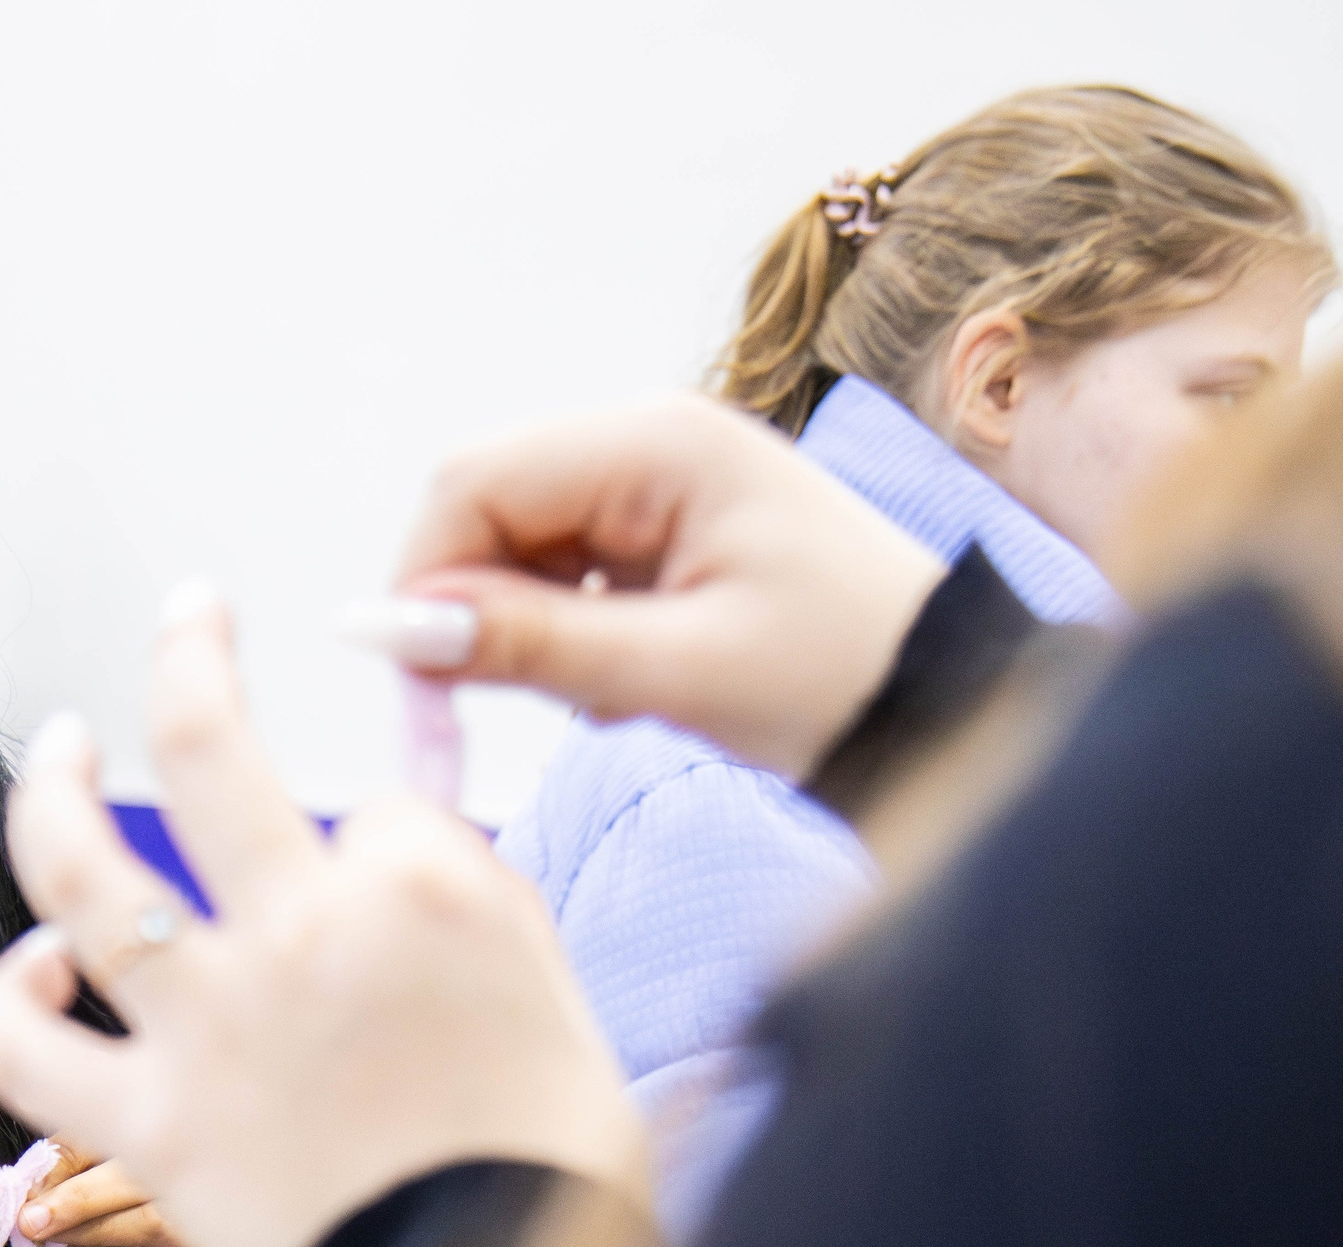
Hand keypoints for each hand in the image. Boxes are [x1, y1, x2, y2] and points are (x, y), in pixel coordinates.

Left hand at [0, 593, 646, 1246]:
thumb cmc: (547, 1164)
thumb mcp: (544, 973)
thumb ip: (465, 853)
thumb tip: (418, 739)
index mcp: (423, 886)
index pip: (374, 797)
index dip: (375, 819)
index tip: (371, 839)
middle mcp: (302, 928)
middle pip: (203, 741)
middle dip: (188, 649)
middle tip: (188, 616)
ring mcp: (210, 1022)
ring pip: (78, 866)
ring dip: (49, 788)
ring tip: (57, 750)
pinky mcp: (148, 1124)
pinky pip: (23, 1044)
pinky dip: (11, 998)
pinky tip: (41, 972)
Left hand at [20, 1147, 212, 1246]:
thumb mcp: (60, 1225)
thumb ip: (42, 1200)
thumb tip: (15, 1188)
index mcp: (125, 1148)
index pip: (94, 1127)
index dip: (55, 1156)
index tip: (21, 1190)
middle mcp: (159, 1161)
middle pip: (117, 1143)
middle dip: (63, 1176)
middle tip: (26, 1213)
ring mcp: (182, 1192)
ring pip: (131, 1178)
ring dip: (78, 1202)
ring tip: (41, 1229)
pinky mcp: (193, 1230)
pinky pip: (151, 1218)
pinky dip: (105, 1227)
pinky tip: (80, 1242)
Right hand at [356, 394, 944, 776]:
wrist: (952, 706)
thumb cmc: (843, 679)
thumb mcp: (678, 671)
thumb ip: (527, 645)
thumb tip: (389, 632)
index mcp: (658, 443)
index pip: (474, 483)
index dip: (425, 580)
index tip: (422, 687)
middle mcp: (649, 442)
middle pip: (486, 509)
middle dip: (475, 608)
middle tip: (500, 708)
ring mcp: (657, 485)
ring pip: (517, 548)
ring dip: (525, 630)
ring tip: (606, 696)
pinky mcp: (666, 535)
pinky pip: (563, 576)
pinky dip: (566, 637)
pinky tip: (626, 685)